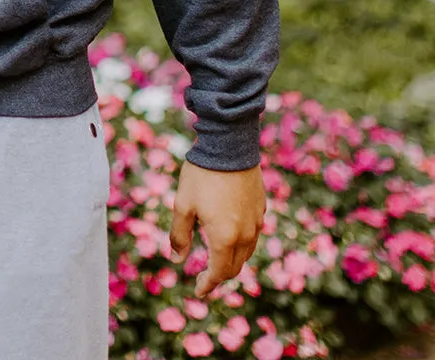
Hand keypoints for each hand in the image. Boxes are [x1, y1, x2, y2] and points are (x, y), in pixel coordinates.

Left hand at [170, 161, 264, 296]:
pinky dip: (240, 243)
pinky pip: (252, 234)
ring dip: (231, 260)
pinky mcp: (261, 208)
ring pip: (246, 252)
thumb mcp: (182, 204)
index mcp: (225, 237)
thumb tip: (177, 260)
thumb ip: (179, 235)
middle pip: (234, 266)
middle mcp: (246, 234)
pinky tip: (229, 235)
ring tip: (216, 259)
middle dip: (219, 275)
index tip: (198, 292)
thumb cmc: (201, 175)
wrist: (229, 146)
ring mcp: (257, 221)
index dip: (208, 284)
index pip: (219, 273)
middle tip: (205, 278)